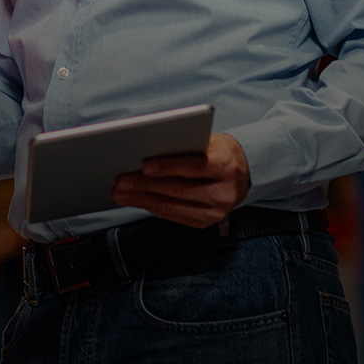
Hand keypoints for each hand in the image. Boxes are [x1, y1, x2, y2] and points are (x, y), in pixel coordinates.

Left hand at [110, 133, 249, 227]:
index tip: (144, 165)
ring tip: (120, 192)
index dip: (168, 167)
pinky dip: (150, 207)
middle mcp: (223, 191)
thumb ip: (184, 145)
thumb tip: (147, 148)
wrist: (243, 173)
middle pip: (177, 190)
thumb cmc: (219, 152)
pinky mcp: (206, 222)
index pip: (194, 167)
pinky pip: (173, 215)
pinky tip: (135, 200)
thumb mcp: (208, 141)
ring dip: (141, 199)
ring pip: (171, 206)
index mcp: (225, 166)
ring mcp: (215, 211)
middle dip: (144, 185)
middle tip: (121, 181)